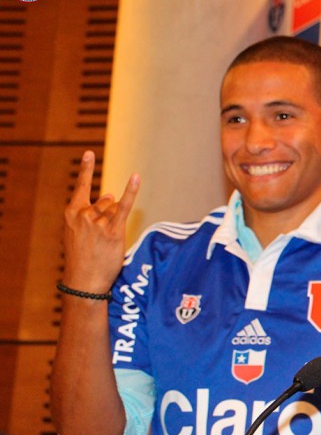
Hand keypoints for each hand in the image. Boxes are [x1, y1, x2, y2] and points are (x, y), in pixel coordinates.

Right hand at [62, 151, 139, 292]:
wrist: (83, 281)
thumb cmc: (83, 257)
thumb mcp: (79, 232)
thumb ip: (92, 212)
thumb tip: (109, 194)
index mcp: (71, 213)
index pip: (81, 187)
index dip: (87, 169)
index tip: (89, 153)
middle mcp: (83, 214)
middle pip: (106, 202)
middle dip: (108, 216)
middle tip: (100, 239)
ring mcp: (98, 222)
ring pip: (115, 209)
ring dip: (115, 223)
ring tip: (105, 242)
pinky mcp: (113, 230)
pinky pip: (124, 207)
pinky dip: (130, 191)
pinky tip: (135, 177)